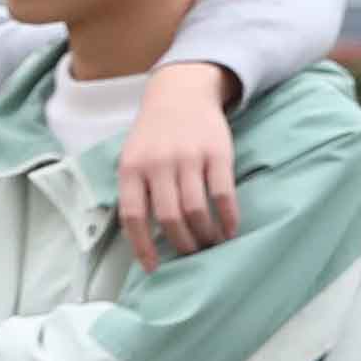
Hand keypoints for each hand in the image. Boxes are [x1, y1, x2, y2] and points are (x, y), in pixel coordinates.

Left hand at [112, 65, 245, 264]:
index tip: (153, 267)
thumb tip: (139, 236)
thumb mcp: (131, 157)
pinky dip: (227, 217)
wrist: (180, 92)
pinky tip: (230, 230)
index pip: (134, 217)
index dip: (142, 246)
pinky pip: (223, 193)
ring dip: (205, 234)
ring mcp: (188, 158)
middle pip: (170, 218)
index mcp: (131, 169)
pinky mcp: (217, 153)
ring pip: (196, 209)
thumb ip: (134, 190)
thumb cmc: (153, 134)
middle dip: (182, 244)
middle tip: (191, 255)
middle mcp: (158, 165)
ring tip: (210, 245)